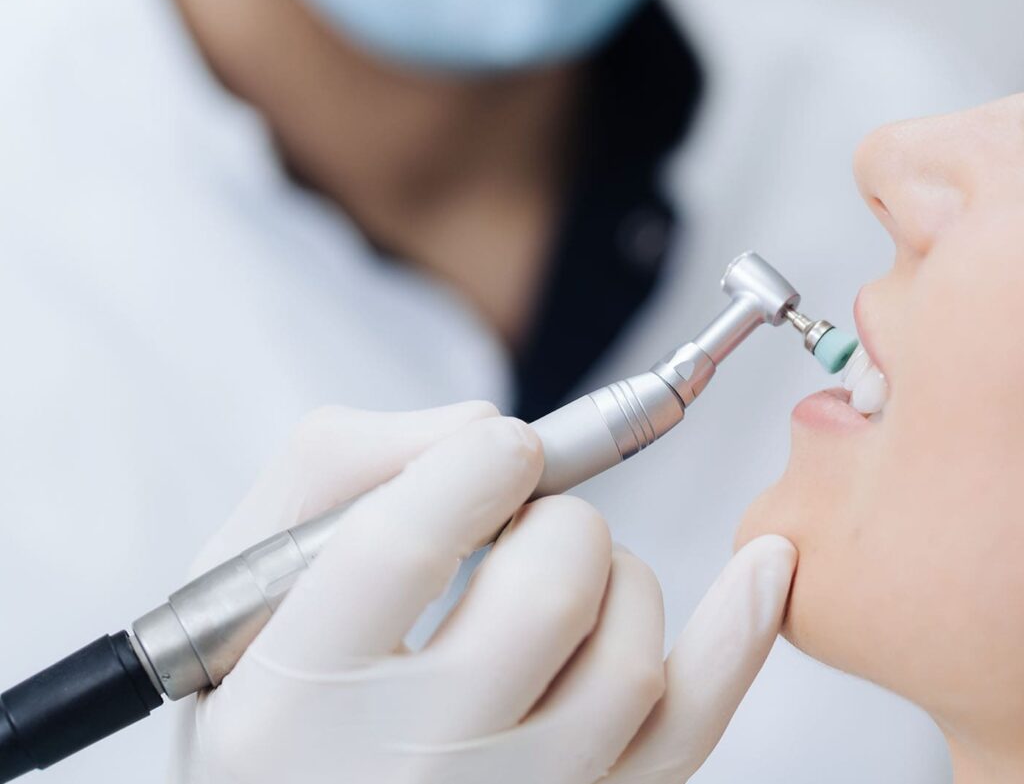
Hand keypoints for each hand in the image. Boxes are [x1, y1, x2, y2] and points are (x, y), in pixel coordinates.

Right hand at [170, 402, 795, 782]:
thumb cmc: (268, 685)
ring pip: (628, 662)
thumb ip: (336, 466)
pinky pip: (686, 734)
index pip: (408, 544)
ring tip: (567, 571)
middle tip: (524, 519)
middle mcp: (405, 764)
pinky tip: (764, 567)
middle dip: (557, 519)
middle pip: (545, 597)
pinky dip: (739, 641)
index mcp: (295, 691)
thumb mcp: (243, 573)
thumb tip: (481, 427)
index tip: (500, 448)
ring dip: (619, 574)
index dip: (476, 465)